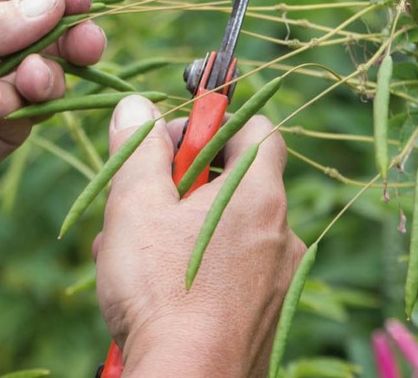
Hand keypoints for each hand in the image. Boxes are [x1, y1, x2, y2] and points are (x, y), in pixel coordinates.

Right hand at [94, 96, 305, 376]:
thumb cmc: (163, 291)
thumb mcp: (136, 205)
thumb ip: (138, 148)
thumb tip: (136, 106)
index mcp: (258, 192)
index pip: (257, 128)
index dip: (214, 124)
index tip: (174, 143)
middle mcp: (281, 230)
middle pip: (234, 181)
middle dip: (183, 184)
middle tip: (142, 203)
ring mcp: (278, 275)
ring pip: (225, 229)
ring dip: (181, 229)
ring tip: (135, 255)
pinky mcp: (267, 311)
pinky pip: (233, 270)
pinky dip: (199, 267)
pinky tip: (158, 292)